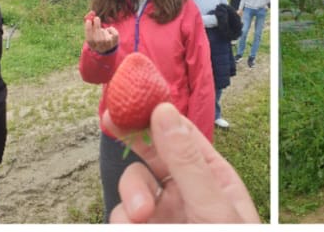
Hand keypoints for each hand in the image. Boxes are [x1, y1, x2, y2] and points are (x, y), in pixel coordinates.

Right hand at [84, 12, 119, 52]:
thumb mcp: (92, 32)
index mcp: (92, 46)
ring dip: (103, 29)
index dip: (88, 30)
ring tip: (103, 31)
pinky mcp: (115, 41)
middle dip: (96, 26)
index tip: (88, 21)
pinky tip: (109, 31)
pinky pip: (113, 32)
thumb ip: (90, 23)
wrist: (108, 46)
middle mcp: (100, 48)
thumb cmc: (98, 36)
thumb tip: (91, 12)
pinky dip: (111, 29)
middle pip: (98, 38)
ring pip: (105, 35)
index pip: (89, 39)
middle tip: (96, 18)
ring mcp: (108, 45)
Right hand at [107, 102, 259, 222]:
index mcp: (210, 176)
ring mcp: (162, 218)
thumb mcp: (213, 207)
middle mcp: (184, 194)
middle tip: (111, 138)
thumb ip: (187, 162)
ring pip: (129, 195)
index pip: (178, 136)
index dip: (150, 116)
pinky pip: (122, 221)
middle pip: (147, 161)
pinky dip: (123, 223)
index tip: (121, 104)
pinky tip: (134, 228)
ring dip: (128, 204)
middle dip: (134, 161)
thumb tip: (163, 111)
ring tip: (141, 222)